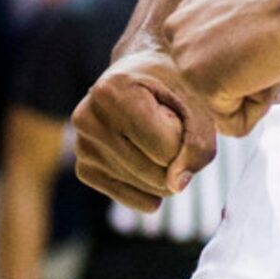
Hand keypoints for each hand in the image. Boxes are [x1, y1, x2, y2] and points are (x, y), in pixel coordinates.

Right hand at [73, 42, 216, 210]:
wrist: (145, 80)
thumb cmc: (172, 90)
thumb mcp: (194, 105)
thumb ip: (197, 144)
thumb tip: (176, 186)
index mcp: (113, 90)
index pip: (165, 146)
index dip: (186, 139)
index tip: (177, 113)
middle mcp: (88, 118)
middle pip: (155, 171)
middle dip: (177, 158)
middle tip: (168, 125)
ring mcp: (82, 147)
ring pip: (146, 186)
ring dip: (166, 172)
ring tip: (155, 137)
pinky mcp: (84, 169)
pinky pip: (130, 198)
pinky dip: (150, 188)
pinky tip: (148, 160)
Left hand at [162, 0, 279, 134]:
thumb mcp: (239, 22)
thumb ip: (222, 47)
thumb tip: (232, 75)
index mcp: (185, 17)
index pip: (206, 70)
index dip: (243, 61)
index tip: (258, 33)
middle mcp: (176, 36)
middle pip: (211, 91)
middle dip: (245, 80)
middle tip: (266, 46)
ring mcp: (187, 63)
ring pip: (224, 110)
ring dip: (253, 92)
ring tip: (266, 55)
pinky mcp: (205, 87)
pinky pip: (236, 124)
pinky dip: (260, 105)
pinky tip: (267, 68)